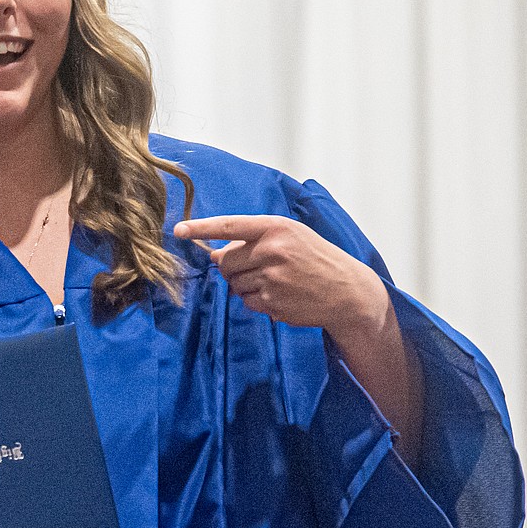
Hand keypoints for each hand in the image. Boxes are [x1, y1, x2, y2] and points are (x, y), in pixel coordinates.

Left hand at [173, 214, 388, 342]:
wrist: (348, 291)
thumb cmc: (315, 258)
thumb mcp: (292, 235)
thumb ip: (254, 238)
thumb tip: (215, 253)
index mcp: (276, 227)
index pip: (229, 225)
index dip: (200, 228)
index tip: (178, 230)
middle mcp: (272, 250)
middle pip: (225, 260)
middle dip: (232, 266)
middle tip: (257, 267)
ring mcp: (272, 277)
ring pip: (234, 283)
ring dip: (246, 284)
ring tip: (275, 281)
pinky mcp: (273, 302)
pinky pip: (246, 301)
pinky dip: (257, 301)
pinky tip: (280, 295)